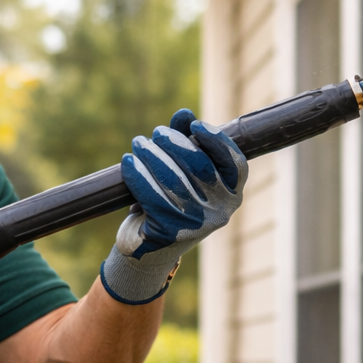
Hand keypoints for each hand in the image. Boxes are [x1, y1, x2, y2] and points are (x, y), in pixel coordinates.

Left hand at [101, 108, 247, 304]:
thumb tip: (183, 115)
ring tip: (139, 145)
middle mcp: (221, 211)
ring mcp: (198, 224)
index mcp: (232, 194)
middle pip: (200, 166)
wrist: (150, 248)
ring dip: (153, 156)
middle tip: (156, 133)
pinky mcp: (171, 233)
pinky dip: (138, 175)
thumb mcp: (183, 172)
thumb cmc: (171, 201)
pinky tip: (128, 163)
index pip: (234, 164)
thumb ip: (187, 141)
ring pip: (174, 180)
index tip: (194, 125)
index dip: (216, 141)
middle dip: (175, 143)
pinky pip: (153, 197)